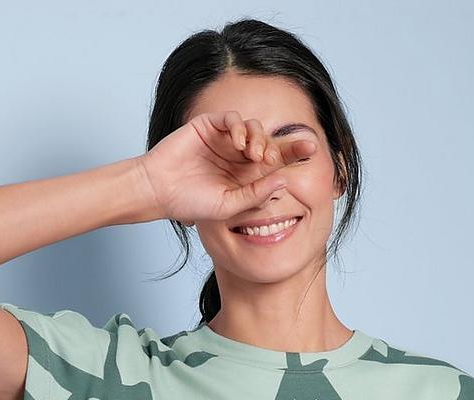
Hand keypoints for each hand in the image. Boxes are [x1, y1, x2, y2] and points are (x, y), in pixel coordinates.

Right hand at [136, 109, 317, 226]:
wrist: (160, 191)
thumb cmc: (192, 203)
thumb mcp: (229, 205)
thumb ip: (256, 194)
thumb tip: (283, 181)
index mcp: (247, 176)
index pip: (276, 163)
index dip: (294, 153)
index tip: (313, 148)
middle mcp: (239, 157)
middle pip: (269, 142)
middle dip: (278, 146)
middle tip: (272, 158)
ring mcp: (224, 140)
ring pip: (254, 128)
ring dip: (258, 138)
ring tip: (253, 154)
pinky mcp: (209, 126)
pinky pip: (232, 119)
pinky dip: (239, 126)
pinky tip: (239, 141)